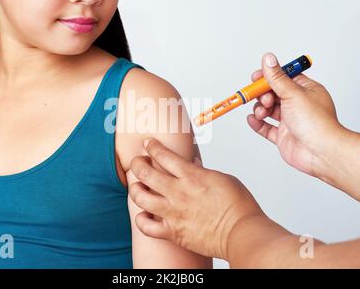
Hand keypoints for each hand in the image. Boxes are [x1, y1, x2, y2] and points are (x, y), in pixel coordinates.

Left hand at [127, 138, 262, 259]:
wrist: (242, 234)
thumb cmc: (238, 206)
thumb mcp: (222, 178)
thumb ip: (202, 171)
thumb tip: (192, 164)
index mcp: (192, 176)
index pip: (163, 155)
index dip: (152, 146)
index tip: (148, 144)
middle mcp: (178, 193)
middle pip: (145, 173)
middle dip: (137, 163)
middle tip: (137, 162)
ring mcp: (173, 213)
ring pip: (141, 198)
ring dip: (135, 189)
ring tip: (137, 186)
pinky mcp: (173, 232)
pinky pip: (146, 227)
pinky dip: (141, 219)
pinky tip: (144, 214)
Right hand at [247, 53, 345, 182]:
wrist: (320, 152)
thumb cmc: (316, 123)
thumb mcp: (293, 93)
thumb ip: (277, 77)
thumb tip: (268, 59)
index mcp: (305, 90)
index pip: (284, 78)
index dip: (269, 77)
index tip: (256, 77)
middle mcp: (298, 105)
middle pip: (273, 94)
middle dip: (262, 95)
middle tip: (258, 97)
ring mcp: (290, 121)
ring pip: (268, 111)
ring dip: (260, 109)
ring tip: (262, 112)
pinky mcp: (283, 136)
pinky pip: (266, 128)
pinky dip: (257, 123)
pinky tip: (253, 120)